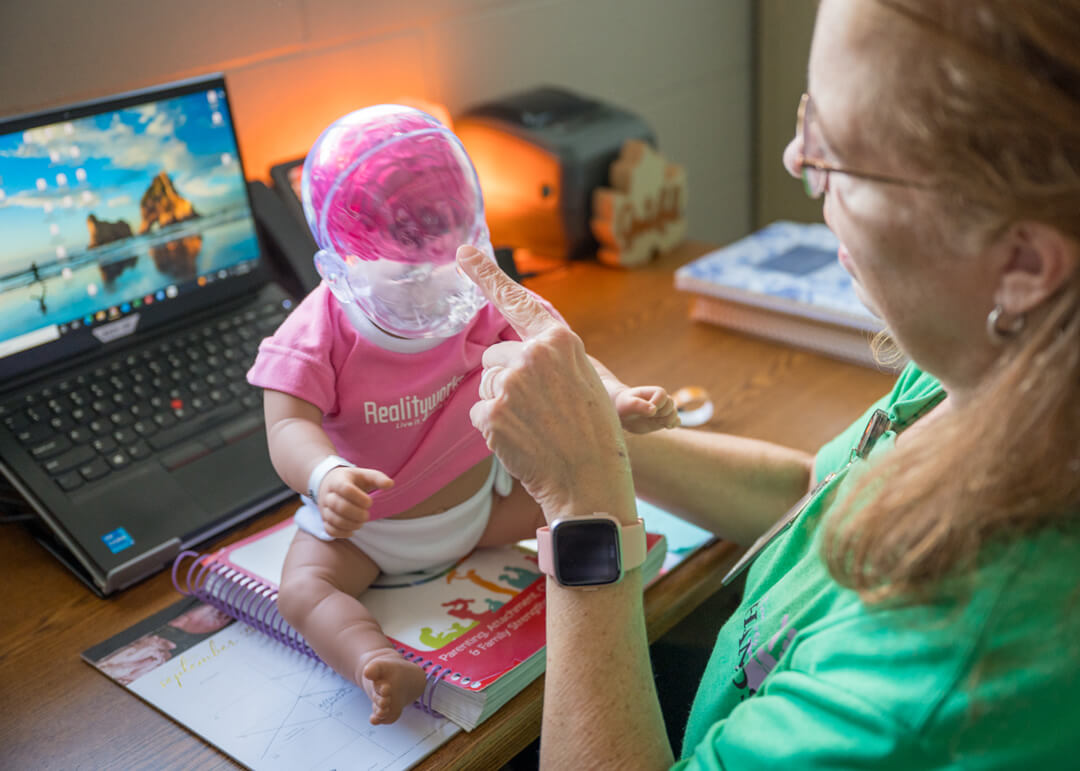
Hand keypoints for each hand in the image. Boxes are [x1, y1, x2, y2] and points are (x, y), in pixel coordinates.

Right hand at [318, 466, 393, 537]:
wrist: (329, 483)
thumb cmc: (352, 480)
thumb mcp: (363, 475)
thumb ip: (377, 478)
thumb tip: (390, 484)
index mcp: (338, 480)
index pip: (346, 489)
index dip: (360, 498)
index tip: (370, 502)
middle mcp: (328, 494)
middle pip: (340, 507)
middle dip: (357, 514)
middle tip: (367, 515)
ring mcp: (324, 508)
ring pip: (335, 520)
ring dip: (352, 524)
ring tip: (361, 522)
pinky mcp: (324, 520)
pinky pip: (330, 530)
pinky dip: (343, 533)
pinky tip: (353, 530)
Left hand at [458, 246, 636, 523]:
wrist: (591, 480)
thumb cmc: (592, 434)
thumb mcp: (582, 380)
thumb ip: (550, 360)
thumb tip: (513, 354)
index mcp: (560, 341)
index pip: (517, 301)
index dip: (487, 273)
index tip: (463, 251)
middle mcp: (533, 354)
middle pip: (494, 358)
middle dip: (506, 382)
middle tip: (538, 412)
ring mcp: (511, 383)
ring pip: (485, 386)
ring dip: (500, 407)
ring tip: (534, 429)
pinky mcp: (492, 412)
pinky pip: (478, 414)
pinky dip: (493, 431)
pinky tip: (520, 442)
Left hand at [613, 385, 680, 433]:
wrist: (622, 414)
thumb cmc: (623, 405)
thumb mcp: (628, 404)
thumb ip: (639, 405)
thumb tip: (653, 410)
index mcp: (654, 392)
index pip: (663, 396)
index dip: (656, 404)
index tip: (646, 411)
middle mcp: (661, 401)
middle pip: (671, 405)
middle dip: (661, 413)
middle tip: (649, 417)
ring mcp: (663, 411)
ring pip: (674, 414)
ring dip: (667, 420)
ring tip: (654, 422)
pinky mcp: (663, 420)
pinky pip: (676, 422)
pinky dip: (673, 425)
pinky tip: (664, 426)